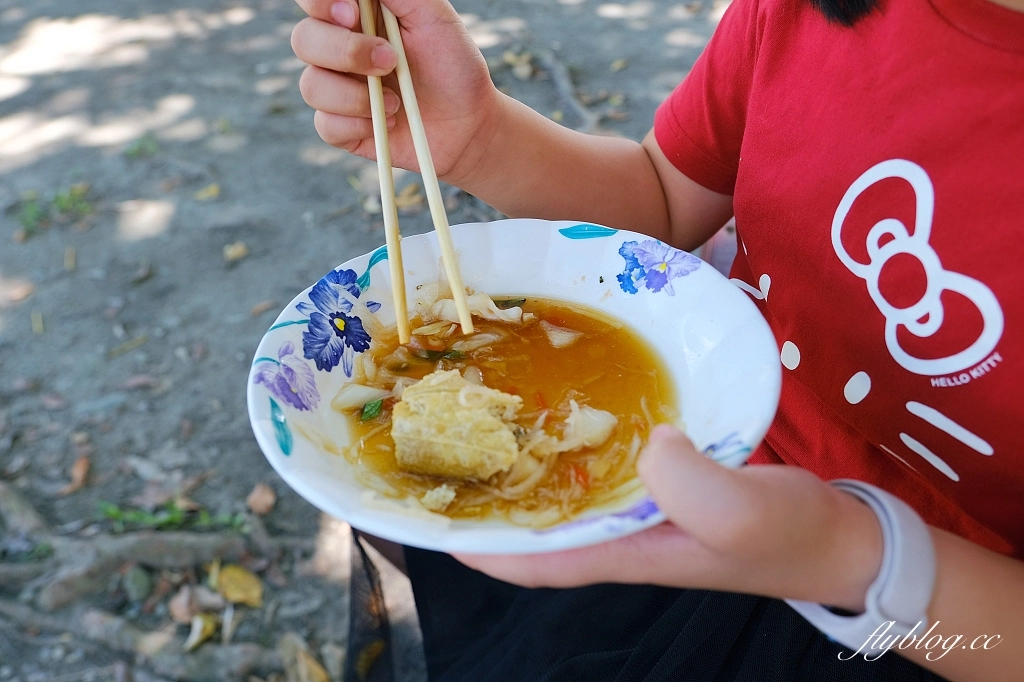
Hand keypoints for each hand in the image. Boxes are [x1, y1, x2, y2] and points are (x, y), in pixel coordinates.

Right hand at [291, 0, 500, 182]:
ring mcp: (338, 89)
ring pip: (311, 86)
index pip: (313, 1)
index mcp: (355, 16)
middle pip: (303, 40)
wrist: (469, 122)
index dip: (321, 3)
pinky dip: (359, 124)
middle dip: (345, 51)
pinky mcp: (341, 127)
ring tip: (399, 101)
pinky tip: (391, 123)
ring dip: (356, 96)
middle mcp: (339, 49)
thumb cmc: (453, 64)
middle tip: (390, 60)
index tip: (352, 13)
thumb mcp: (433, 15)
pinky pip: (326, 125)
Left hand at [455, 425, 883, 611]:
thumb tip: (648, 444)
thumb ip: (696, 486)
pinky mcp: (661, 483)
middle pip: (532, 520)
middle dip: (485, 490)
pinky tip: (566, 398)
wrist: (840, 536)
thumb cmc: (794, 535)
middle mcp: (617, 532)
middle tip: (444, 436)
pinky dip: (575, 437)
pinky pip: (600, 461)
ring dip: (522, 458)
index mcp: (623, 550)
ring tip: (484, 408)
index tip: (423, 511)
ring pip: (561, 488)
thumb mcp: (747, 512)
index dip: (473, 539)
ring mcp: (638, 509)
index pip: (528, 556)